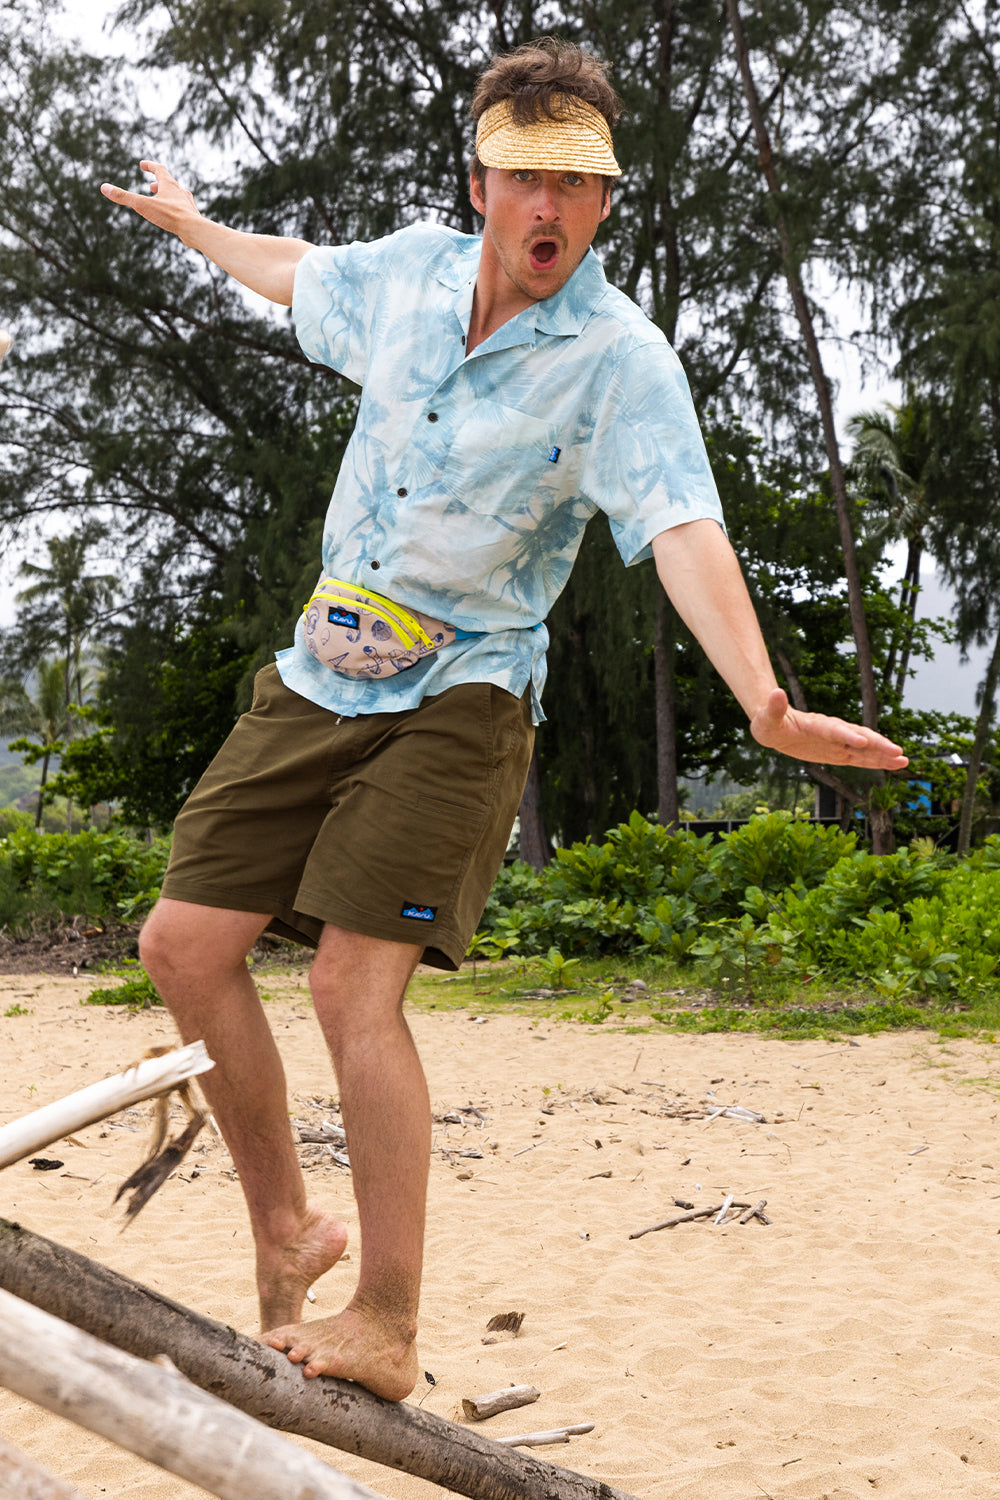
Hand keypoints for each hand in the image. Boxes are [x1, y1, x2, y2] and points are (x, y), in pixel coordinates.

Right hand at [100, 160, 200, 240]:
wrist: (195, 230)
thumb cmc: (170, 216)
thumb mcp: (143, 205)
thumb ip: (124, 197)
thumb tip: (103, 188)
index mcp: (169, 184)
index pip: (159, 169)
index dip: (150, 166)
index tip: (143, 165)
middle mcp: (180, 191)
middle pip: (169, 182)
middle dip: (159, 182)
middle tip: (152, 185)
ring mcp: (187, 204)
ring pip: (178, 195)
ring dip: (168, 195)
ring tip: (162, 200)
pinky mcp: (192, 216)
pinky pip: (183, 209)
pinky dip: (176, 209)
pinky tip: (174, 217)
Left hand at [750, 688, 908, 769]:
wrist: (776, 725)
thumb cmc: (769, 722)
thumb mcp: (766, 718)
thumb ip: (774, 708)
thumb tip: (775, 692)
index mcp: (816, 724)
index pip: (834, 729)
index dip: (847, 735)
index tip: (861, 741)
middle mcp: (832, 731)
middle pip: (858, 737)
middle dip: (877, 745)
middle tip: (897, 751)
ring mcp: (838, 742)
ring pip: (865, 748)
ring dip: (884, 754)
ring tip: (904, 760)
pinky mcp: (839, 752)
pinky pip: (862, 759)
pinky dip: (878, 762)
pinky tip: (896, 765)